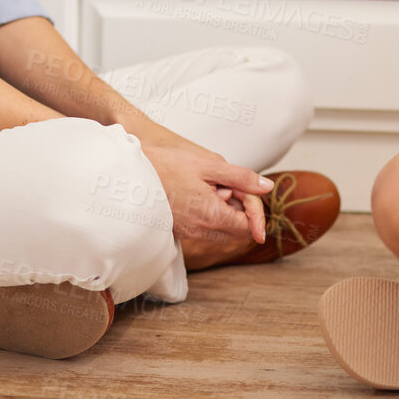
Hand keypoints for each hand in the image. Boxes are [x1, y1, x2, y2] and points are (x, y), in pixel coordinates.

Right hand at [141, 142, 269, 245]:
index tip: (255, 197)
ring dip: (224, 212)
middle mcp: (200, 231)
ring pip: (220, 231)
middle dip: (239, 210)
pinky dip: (209, 214)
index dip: (256, 213)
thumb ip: (242, 178)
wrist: (131, 172)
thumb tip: (267, 187)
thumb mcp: (210, 165)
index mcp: (212, 216)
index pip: (248, 227)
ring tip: (208, 188)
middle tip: (226, 185)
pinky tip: (196, 194)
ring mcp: (188, 233)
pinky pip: (204, 228)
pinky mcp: (178, 230)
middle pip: (236, 232)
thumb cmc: (168, 165)